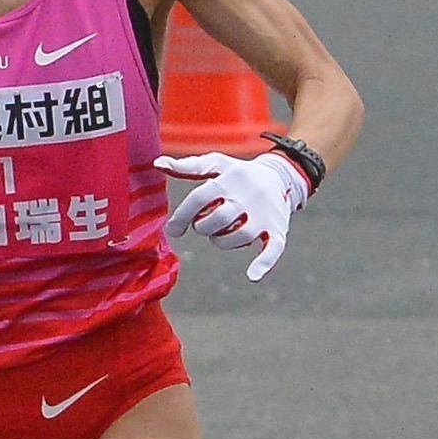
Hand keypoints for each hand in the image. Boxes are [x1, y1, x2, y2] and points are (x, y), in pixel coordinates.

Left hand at [155, 150, 308, 281]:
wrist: (280, 177)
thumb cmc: (238, 174)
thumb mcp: (216, 164)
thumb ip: (188, 166)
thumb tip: (157, 162)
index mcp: (229, 179)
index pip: (199, 198)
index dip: (182, 216)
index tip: (173, 230)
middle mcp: (247, 196)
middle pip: (217, 219)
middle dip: (203, 227)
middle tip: (203, 225)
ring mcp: (264, 214)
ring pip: (239, 236)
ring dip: (223, 241)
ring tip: (219, 234)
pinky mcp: (278, 229)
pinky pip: (273, 248)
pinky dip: (264, 263)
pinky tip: (252, 276)